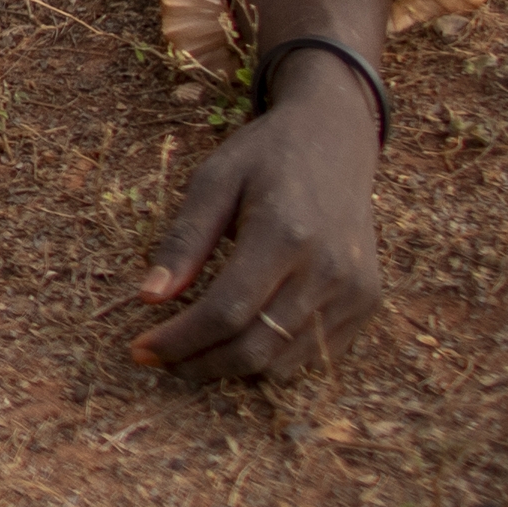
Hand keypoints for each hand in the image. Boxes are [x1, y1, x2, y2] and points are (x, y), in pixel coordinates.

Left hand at [130, 57, 383, 381]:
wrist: (337, 139)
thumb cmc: (265, 157)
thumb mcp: (213, 181)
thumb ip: (184, 241)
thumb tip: (148, 297)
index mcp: (285, 234)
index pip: (226, 312)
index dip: (180, 341)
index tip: (140, 350)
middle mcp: (329, 269)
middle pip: (256, 348)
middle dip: (199, 364)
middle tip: (159, 360)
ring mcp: (355, 290)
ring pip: (284, 362)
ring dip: (232, 367)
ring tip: (192, 350)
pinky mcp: (367, 301)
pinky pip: (313, 355)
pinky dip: (271, 358)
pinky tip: (238, 338)